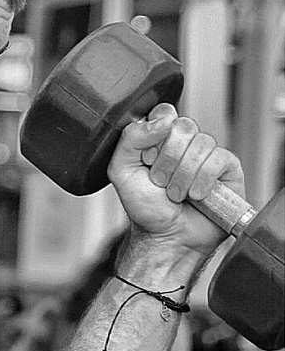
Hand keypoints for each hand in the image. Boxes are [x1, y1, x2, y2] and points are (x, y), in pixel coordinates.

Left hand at [107, 103, 245, 253]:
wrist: (166, 237)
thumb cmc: (146, 209)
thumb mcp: (121, 171)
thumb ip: (130, 139)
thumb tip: (162, 119)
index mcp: (160, 139)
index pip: (164, 112)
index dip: (156, 135)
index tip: (147, 160)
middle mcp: (185, 143)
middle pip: (184, 126)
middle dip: (166, 160)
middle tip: (160, 182)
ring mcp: (207, 154)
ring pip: (201, 144)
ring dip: (182, 176)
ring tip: (176, 194)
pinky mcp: (228, 168)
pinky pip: (219, 159)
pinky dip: (202, 182)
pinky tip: (196, 196)